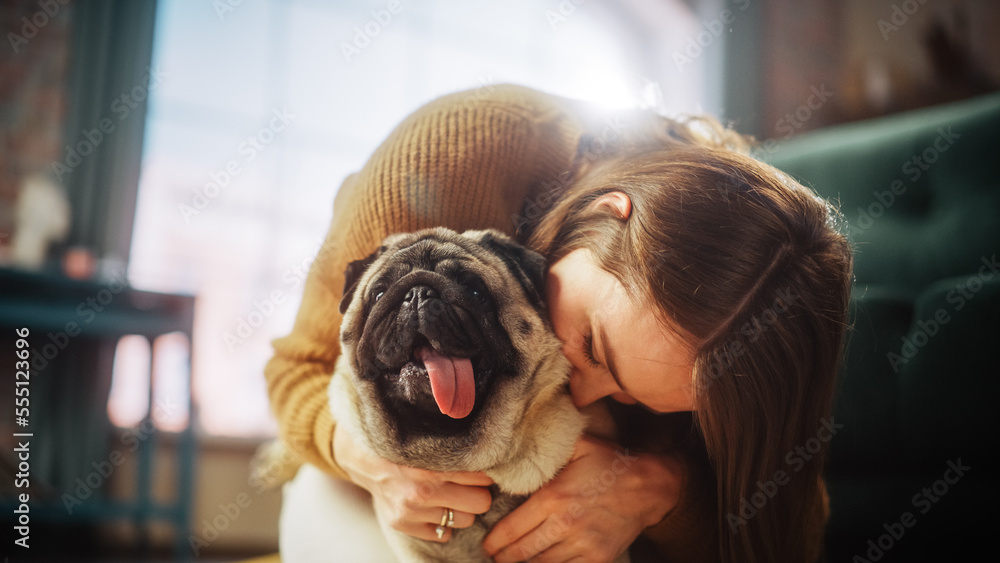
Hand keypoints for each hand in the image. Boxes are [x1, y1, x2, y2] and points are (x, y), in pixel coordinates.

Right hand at [332, 423, 493, 541]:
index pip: (482, 478)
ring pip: (466, 520)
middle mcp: (421, 492)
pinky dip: (442, 522)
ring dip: (462, 508)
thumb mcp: (426, 434)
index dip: (486, 471)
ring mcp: (411, 512)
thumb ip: (455, 444)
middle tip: (470, 482)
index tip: (484, 465)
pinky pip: (444, 534)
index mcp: (430, 466)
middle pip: (481, 503)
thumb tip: (490, 444)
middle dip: (478, 492)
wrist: (360, 454)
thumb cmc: (400, 441)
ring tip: (451, 492)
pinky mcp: (402, 525)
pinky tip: (435, 505)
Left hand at [483, 434, 682, 562]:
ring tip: (513, 561)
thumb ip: (549, 443)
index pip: (513, 528)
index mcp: (554, 498)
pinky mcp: (597, 557)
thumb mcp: (579, 443)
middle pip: (523, 551)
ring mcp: (583, 544)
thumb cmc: (610, 462)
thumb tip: (520, 437)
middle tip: (495, 556)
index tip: (487, 545)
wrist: (649, 486)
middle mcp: (565, 525)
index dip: (495, 541)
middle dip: (504, 557)